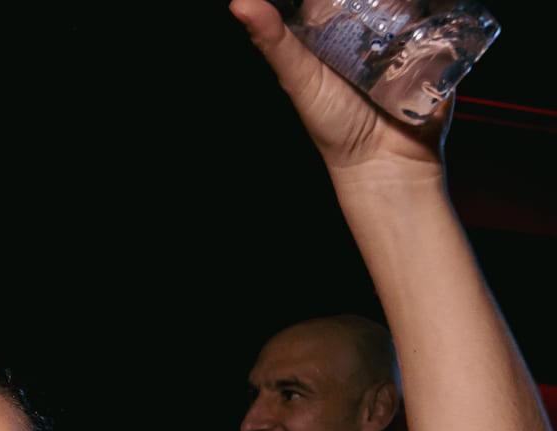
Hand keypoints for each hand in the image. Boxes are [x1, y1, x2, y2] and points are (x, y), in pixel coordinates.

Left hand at [230, 0, 448, 181]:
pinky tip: (427, 8)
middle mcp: (366, 29)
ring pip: (405, 1)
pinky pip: (443, 15)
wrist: (387, 162)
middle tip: (366, 7)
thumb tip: (240, 2)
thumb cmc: (335, 125)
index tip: (335, 0)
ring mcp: (402, 35)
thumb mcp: (299, 77)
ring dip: (401, 1)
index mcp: (329, 31)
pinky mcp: (436, 43)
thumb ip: (274, 41)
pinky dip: (438, 8)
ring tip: (396, 6)